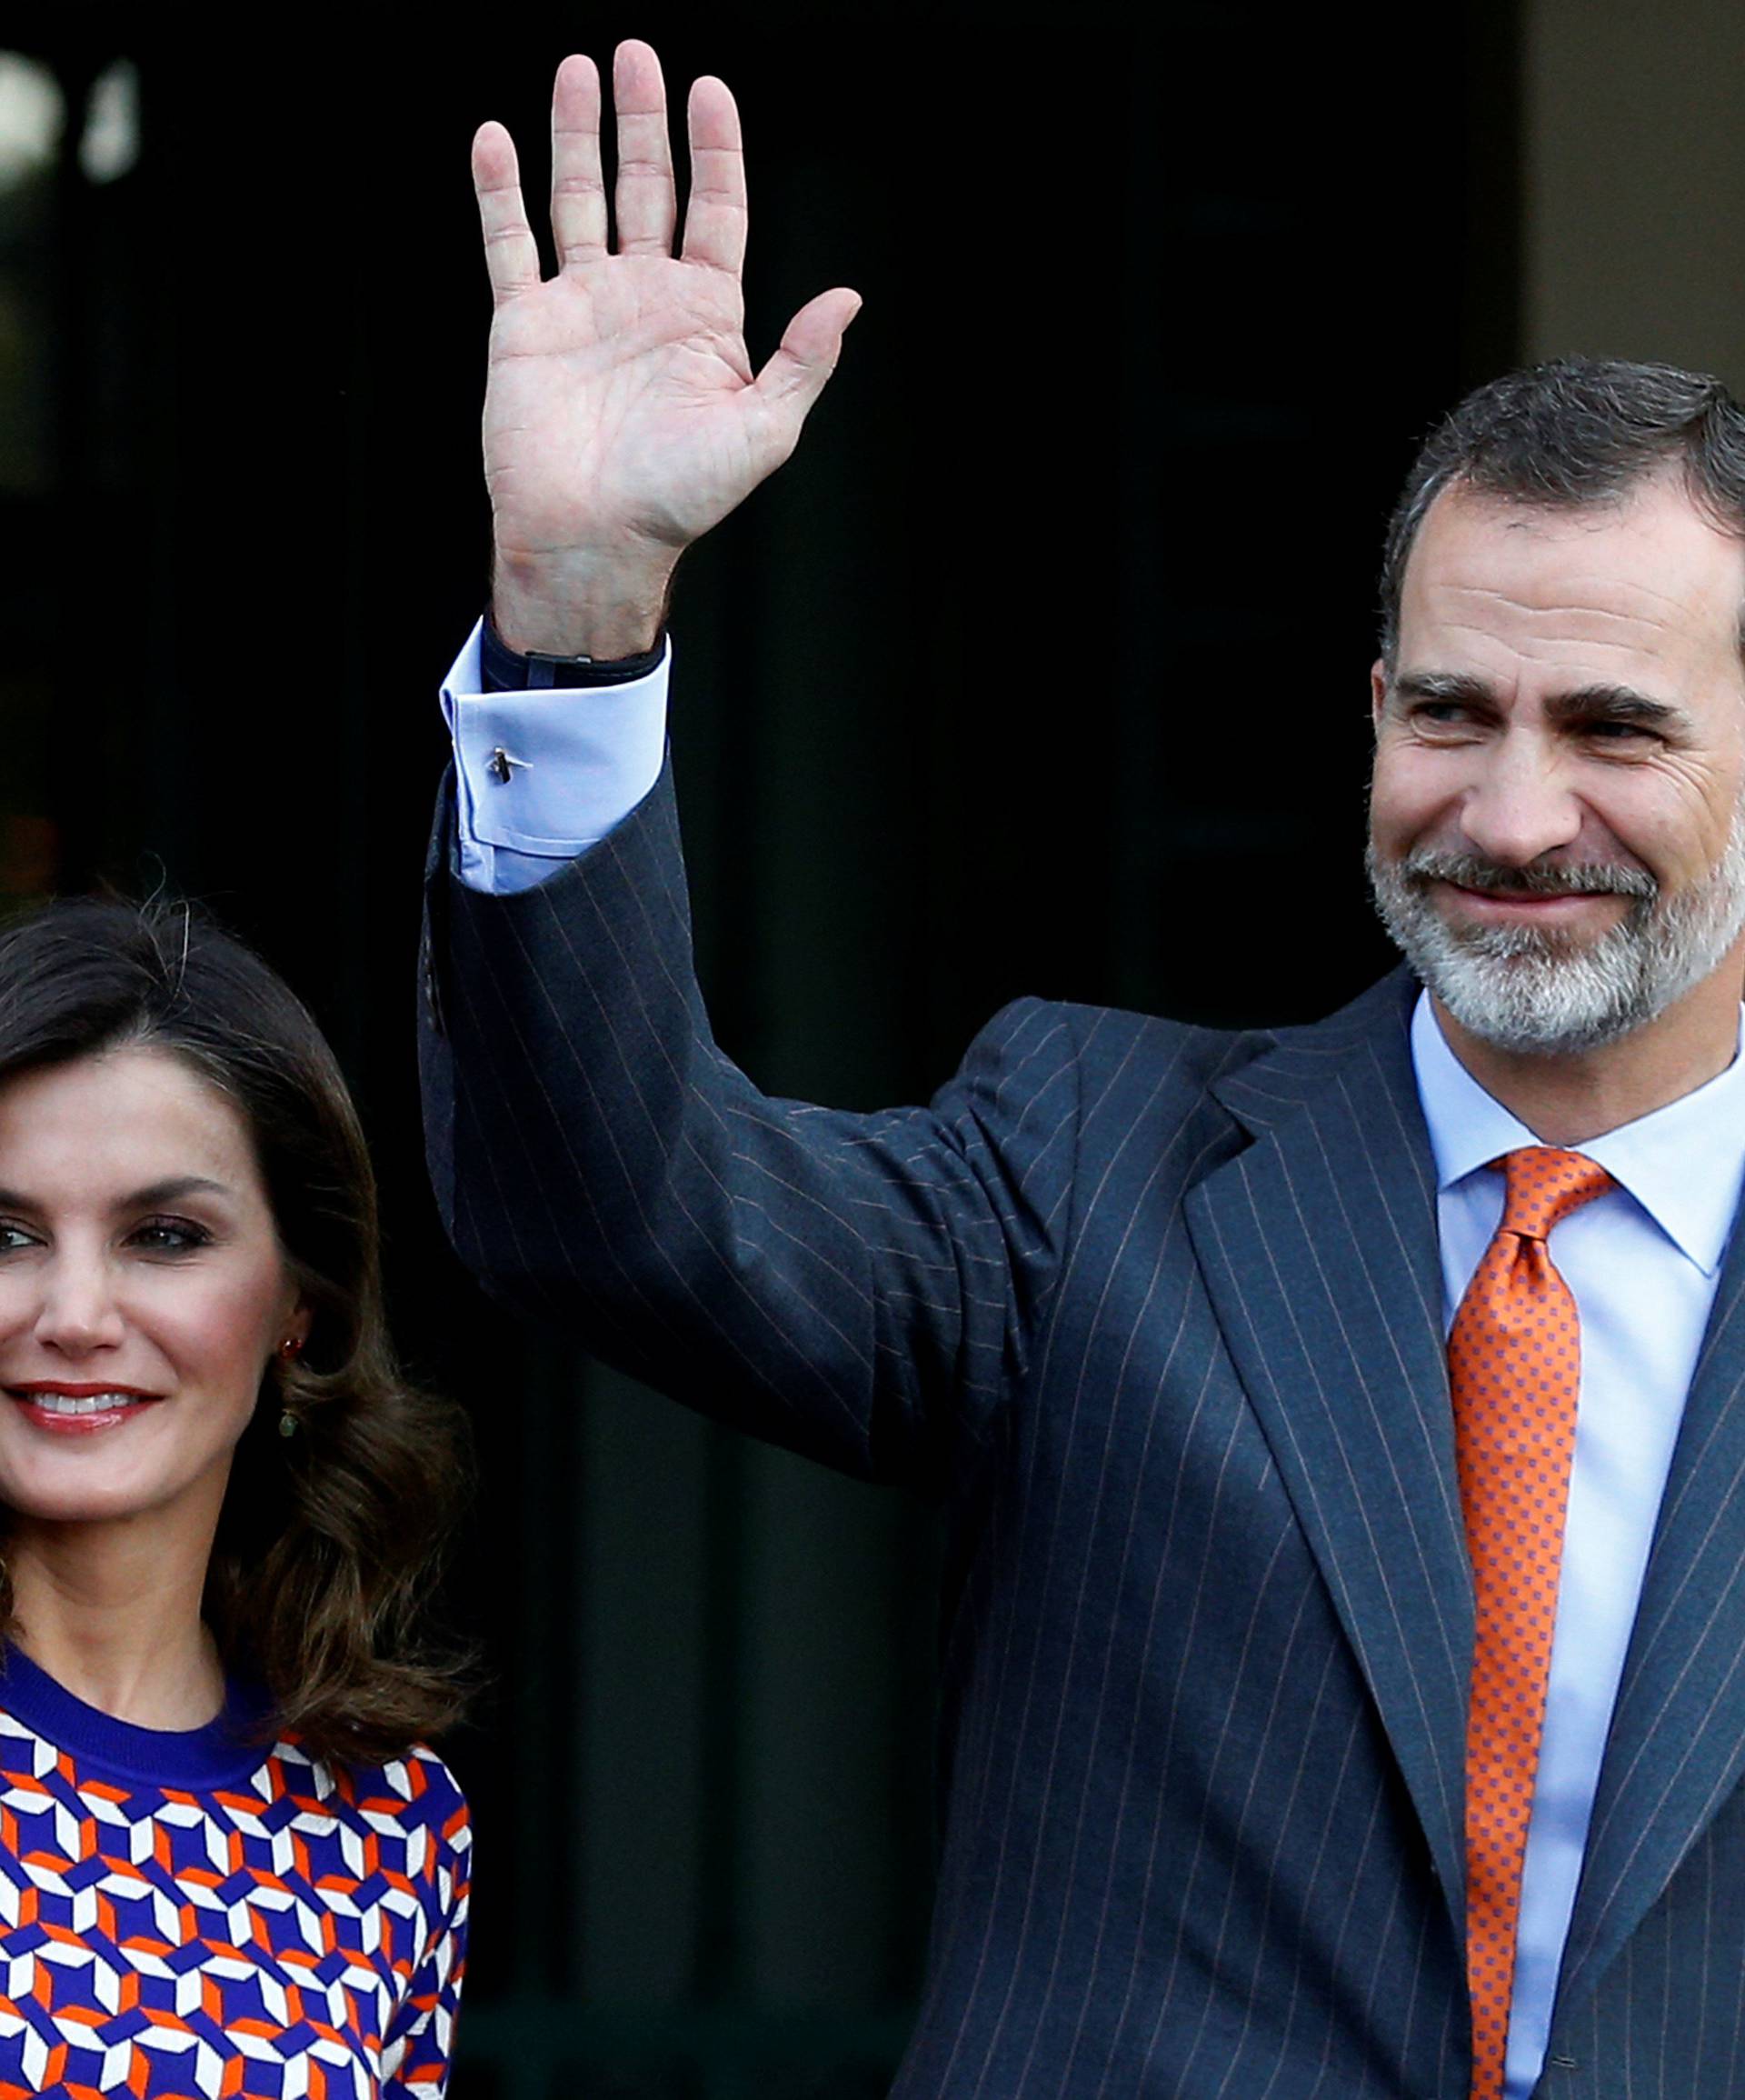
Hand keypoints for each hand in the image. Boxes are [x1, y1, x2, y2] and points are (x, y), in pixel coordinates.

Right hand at [472, 41, 861, 656]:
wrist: (592, 540)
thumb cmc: (678, 499)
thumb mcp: (763, 432)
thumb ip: (802, 361)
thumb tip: (848, 297)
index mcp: (705, 317)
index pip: (715, 211)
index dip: (715, 150)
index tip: (711, 88)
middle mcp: (643, 299)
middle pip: (647, 187)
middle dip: (643, 120)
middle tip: (637, 55)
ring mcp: (582, 305)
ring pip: (579, 198)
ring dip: (576, 136)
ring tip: (578, 71)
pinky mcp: (524, 323)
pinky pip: (508, 243)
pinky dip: (500, 191)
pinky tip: (496, 139)